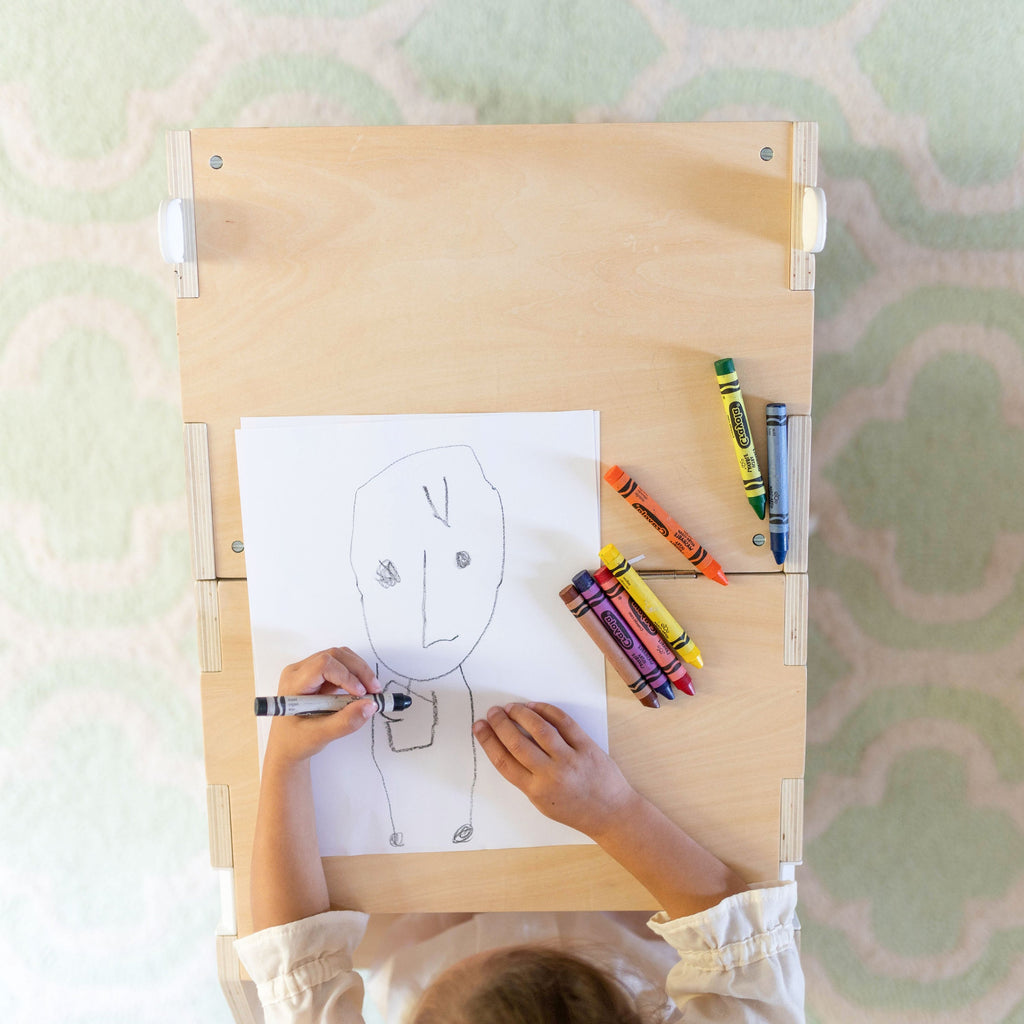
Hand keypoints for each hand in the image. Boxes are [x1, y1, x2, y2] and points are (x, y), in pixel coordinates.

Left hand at [265, 647, 380, 767]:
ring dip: (359, 671)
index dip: (345, 675)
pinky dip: (356, 675)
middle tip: (374, 690)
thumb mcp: (320, 736)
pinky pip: (341, 666)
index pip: (323, 665)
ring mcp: (309, 672)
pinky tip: (362, 691)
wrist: (287, 747)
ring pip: (340, 657)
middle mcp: (299, 671)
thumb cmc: (296, 742)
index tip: (361, 694)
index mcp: (293, 683)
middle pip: (334, 656)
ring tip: (371, 690)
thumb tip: (370, 705)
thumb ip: (345, 722)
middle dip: (358, 670)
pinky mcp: (319, 676)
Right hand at [473, 702, 637, 839]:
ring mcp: (570, 759)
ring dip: (521, 714)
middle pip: (517, 743)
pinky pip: (564, 722)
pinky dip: (547, 711)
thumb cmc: (575, 810)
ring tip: (511, 707)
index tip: (479, 727)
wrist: (611, 813)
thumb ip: (526, 778)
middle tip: (492, 712)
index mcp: (536, 791)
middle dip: (500, 724)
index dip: (488, 741)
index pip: (503, 762)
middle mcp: (551, 774)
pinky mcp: (587, 746)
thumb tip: (508, 747)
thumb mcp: (543, 803)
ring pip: (539, 729)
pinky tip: (535, 706)